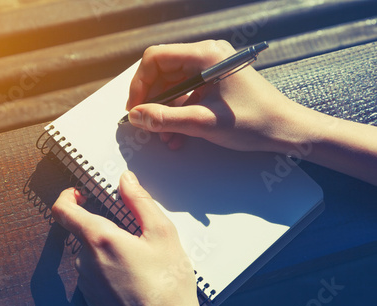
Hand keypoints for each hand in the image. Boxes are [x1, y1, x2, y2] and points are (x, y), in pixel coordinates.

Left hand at [52, 171, 207, 305]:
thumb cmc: (168, 285)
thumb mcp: (162, 233)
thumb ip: (140, 201)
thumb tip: (126, 180)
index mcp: (100, 239)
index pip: (63, 211)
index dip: (67, 196)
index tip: (79, 194)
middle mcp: (86, 261)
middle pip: (83, 232)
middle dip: (103, 227)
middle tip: (131, 233)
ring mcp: (87, 283)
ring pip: (90, 254)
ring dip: (107, 250)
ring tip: (138, 260)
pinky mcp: (92, 300)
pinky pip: (94, 275)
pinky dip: (109, 269)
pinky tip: (134, 278)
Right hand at [126, 39, 376, 185]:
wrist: (286, 130)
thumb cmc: (253, 122)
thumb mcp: (203, 123)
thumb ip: (165, 119)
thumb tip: (136, 116)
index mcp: (206, 55)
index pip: (156, 58)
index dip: (140, 84)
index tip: (135, 108)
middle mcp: (207, 55)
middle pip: (162, 72)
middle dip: (152, 100)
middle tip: (146, 124)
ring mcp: (211, 69)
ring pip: (173, 86)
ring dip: (164, 111)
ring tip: (164, 136)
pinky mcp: (215, 83)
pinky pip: (186, 94)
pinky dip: (178, 113)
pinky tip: (177, 135)